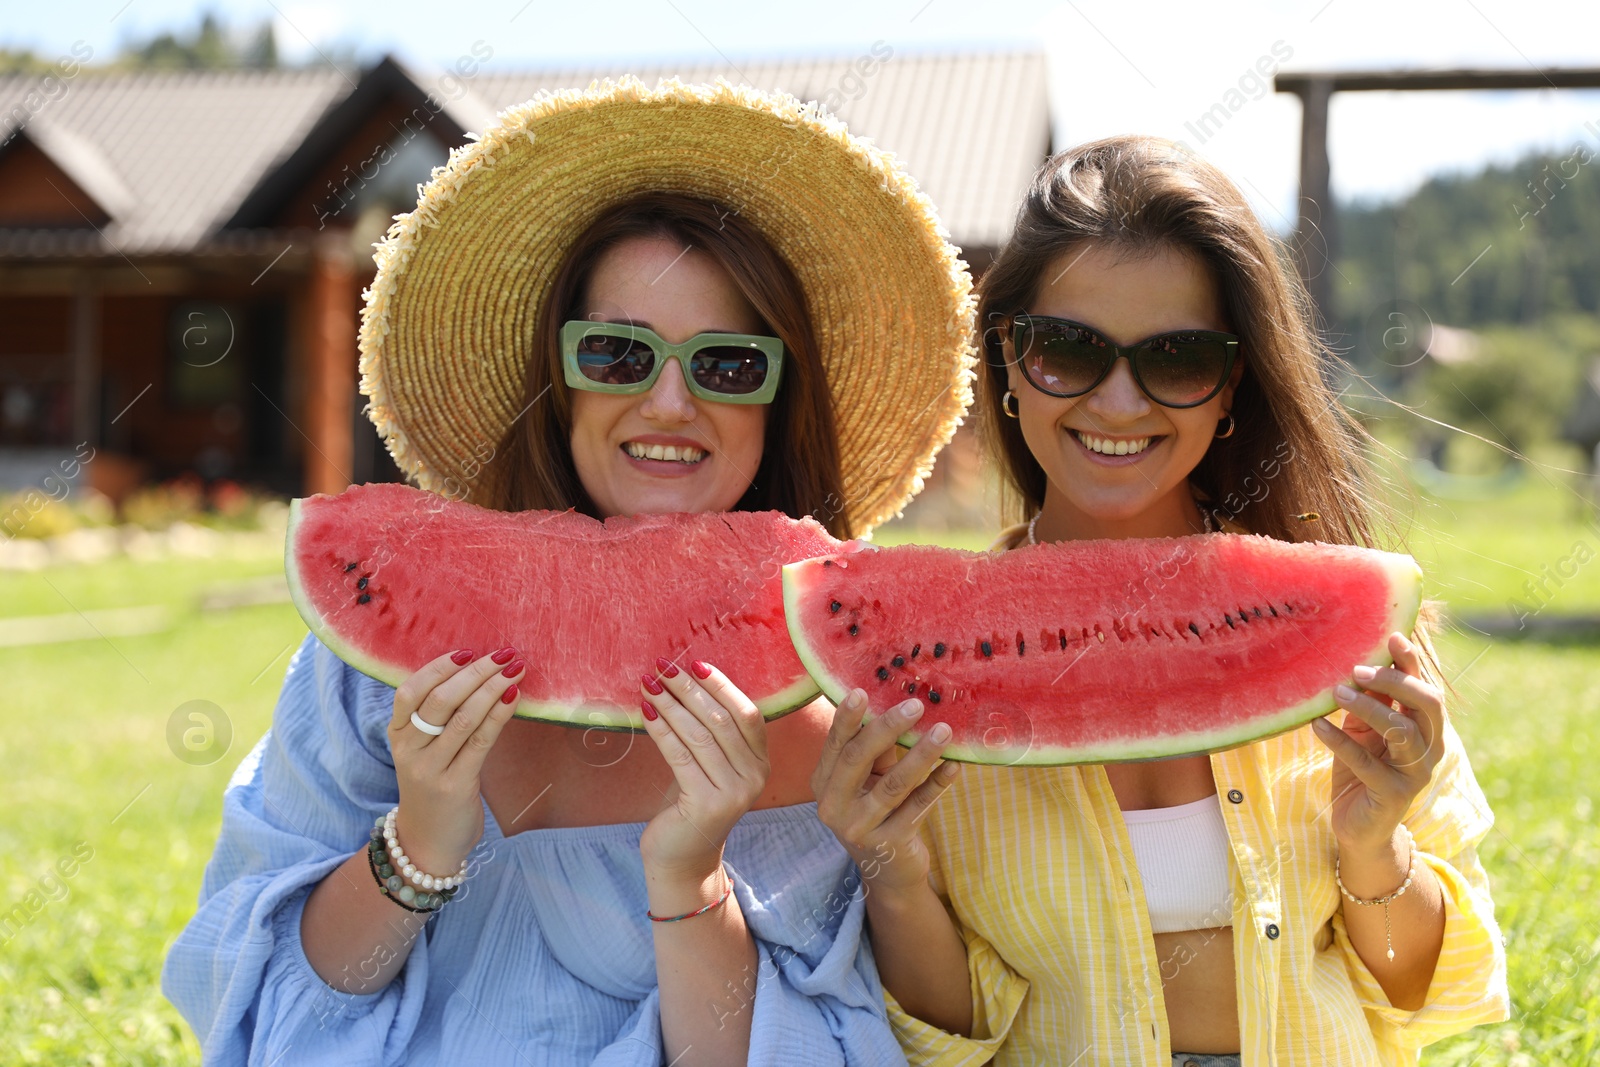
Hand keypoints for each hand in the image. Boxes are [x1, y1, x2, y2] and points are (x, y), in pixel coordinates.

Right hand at [386, 647, 526, 874]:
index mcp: (398, 735)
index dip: (438, 668)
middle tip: (504, 654)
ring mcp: (430, 770)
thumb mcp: (423, 751)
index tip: (467, 651)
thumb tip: (477, 672)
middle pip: (440, 701)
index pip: (409, 692)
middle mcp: (409, 751)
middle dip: (475, 673)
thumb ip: (439, 718)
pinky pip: (481, 741)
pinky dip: (499, 714)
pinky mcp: (456, 785)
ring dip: (493, 689)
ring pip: (463, 718)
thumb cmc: (432, 787)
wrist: (427, 843)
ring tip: (515, 669)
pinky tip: (514, 697)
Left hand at [638, 658, 769, 880]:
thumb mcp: (710, 765)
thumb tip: (684, 679)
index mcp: (761, 763)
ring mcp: (734, 792)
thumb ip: (711, 732)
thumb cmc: (692, 803)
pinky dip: (662, 729)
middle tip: (662, 667)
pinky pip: (681, 755)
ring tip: (648, 685)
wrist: (683, 858)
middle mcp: (755, 777)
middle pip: (721, 720)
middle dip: (689, 689)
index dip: (721, 686)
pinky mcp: (708, 804)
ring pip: (700, 735)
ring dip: (671, 705)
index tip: (694, 663)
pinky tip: (646, 712)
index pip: (747, 713)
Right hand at [812, 690, 960, 895]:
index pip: (836, 745)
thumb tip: (898, 705)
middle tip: (916, 705)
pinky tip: (954, 766)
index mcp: (823, 783)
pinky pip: (918, 807)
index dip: (847, 718)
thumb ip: (876, 748)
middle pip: (858, 759)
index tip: (862, 691)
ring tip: (944, 731)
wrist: (887, 869)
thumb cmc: (877, 809)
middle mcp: (834, 807)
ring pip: (893, 784)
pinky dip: (937, 784)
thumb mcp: (869, 778)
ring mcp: (860, 828)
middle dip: (888, 728)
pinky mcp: (889, 844)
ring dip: (921, 755)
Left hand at [1312, 632, 1443, 854]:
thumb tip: (1358, 662)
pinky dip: (1340, 741)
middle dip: (1395, 681)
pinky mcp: (1394, 794)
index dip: (1411, 662)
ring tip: (1336, 692)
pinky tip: (1316, 726)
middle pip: (1427, 704)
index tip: (1391, 635)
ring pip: (1402, 731)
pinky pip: (1367, 763)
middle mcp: (1431, 747)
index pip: (1425, 687)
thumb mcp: (1365, 731)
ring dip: (1369, 707)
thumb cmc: (1362, 770)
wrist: (1361, 826)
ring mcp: (1416, 773)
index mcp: (1426, 728)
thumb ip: (1370, 702)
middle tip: (1357, 668)